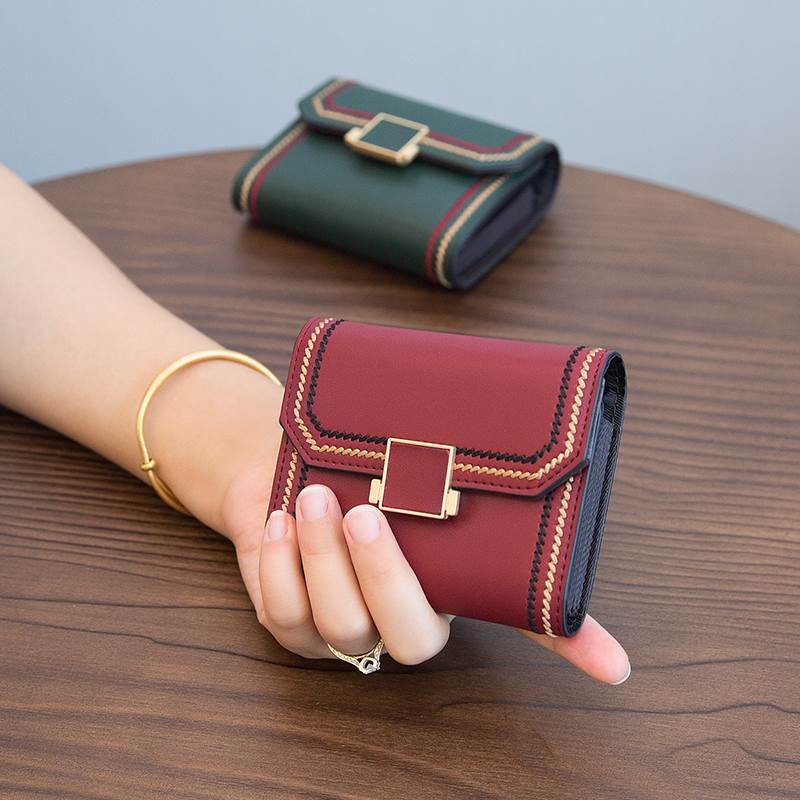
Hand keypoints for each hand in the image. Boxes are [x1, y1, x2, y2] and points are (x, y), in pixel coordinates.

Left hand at [223, 452, 630, 682]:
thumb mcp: (402, 460)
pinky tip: (278, 522)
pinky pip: (283, 617)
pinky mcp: (293, 628)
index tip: (616, 664)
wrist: (283, 468)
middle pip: (413, 638)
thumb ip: (450, 461)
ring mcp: (347, 630)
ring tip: (315, 499)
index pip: (526, 625)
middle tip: (367, 513)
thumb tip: (522, 436)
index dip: (571, 645)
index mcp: (452, 583)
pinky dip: (277, 567)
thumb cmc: (354, 469)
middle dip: (384, 576)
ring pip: (342, 625)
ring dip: (324, 560)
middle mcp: (405, 618)